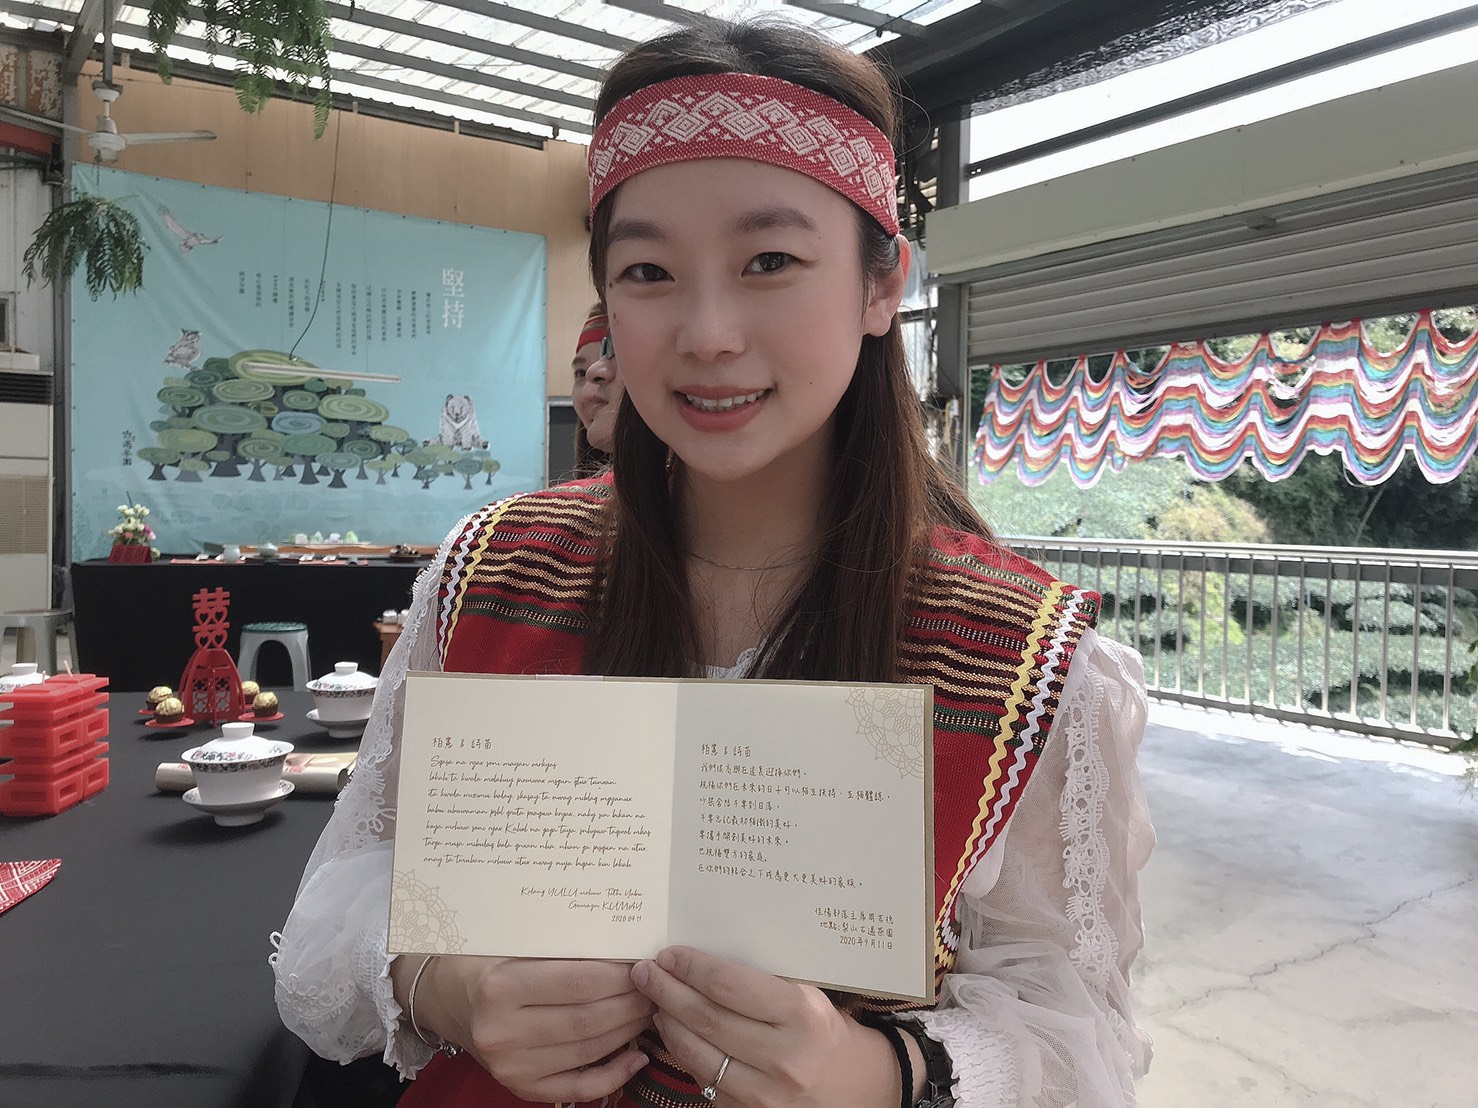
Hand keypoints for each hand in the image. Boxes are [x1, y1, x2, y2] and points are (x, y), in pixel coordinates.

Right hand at [411, 954, 654, 1102]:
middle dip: (631, 1003)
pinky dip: (612, 1074)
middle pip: (588, 1019)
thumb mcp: (515, 941)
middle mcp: (502, 1031)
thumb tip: (625, 949)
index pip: (580, 983)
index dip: (621, 976)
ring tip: (649, 1010)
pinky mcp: (518, 1086)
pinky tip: (635, 1055)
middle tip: (655, 988)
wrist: (446, 995)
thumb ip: (562, 945)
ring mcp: (509, 1065)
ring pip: (588, 1050)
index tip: (644, 964)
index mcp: (500, 986)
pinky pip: (576, 1087)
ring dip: (628, 1031)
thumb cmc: (486, 958)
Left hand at [631, 946, 897, 1107]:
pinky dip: (681, 1052)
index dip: (691, 967)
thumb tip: (700, 958)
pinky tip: (672, 1031)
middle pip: (706, 1017)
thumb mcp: (807, 994)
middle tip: (645, 971)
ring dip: (667, 1022)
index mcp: (802, 1014)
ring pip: (697, 1052)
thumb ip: (760, 980)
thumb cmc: (824, 1029)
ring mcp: (765, 1093)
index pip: (729, 984)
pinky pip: (703, 1079)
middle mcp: (784, 1056)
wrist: (854, 1087)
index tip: (669, 954)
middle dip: (668, 990)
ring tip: (654, 999)